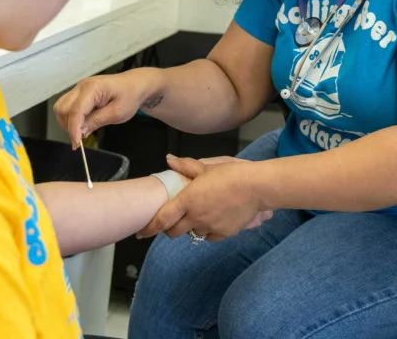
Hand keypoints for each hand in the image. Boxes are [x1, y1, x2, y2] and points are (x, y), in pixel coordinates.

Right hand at [54, 69, 161, 148]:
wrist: (134, 84)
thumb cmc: (129, 97)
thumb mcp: (117, 113)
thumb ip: (97, 121)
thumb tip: (79, 133)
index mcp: (92, 88)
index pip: (76, 110)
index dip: (74, 129)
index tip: (76, 145)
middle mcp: (81, 86)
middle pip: (63, 109)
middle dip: (69, 126)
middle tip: (81, 138)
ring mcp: (78, 88)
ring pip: (61, 107)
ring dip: (66, 122)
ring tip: (82, 130)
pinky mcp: (78, 93)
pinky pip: (65, 106)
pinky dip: (69, 118)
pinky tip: (81, 124)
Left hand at [138, 156, 272, 241]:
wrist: (255, 187)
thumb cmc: (229, 174)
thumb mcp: (205, 168)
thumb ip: (185, 166)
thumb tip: (168, 160)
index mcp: (187, 200)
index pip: (162, 219)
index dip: (149, 228)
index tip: (141, 232)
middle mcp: (196, 216)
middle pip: (173, 232)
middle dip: (168, 229)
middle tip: (169, 222)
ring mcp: (210, 227)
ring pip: (192, 233)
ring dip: (190, 227)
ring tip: (195, 215)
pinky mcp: (223, 233)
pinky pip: (209, 236)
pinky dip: (206, 231)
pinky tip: (211, 220)